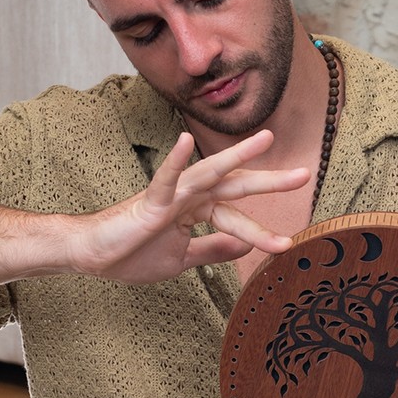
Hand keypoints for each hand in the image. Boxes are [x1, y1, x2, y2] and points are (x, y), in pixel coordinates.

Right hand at [74, 130, 308, 283]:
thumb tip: (245, 247)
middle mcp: (188, 197)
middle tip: (304, 173)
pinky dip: (177, 161)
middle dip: (269, 181)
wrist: (93, 258)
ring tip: (264, 139)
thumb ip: (213, 249)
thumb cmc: (131, 254)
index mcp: (197, 210)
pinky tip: (188, 141)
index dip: (262, 232)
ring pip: (209, 173)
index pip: (236, 216)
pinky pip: (165, 179)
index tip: (287, 244)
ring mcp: (170, 196)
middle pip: (234, 186)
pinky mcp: (149, 202)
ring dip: (237, 157)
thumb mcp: (182, 258)